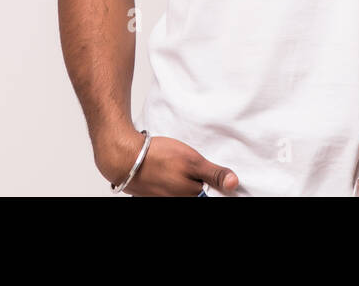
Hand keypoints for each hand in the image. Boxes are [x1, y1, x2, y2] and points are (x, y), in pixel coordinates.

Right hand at [96, 127, 239, 195]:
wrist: (124, 157)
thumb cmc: (157, 158)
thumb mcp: (192, 161)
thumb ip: (214, 174)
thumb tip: (234, 184)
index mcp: (191, 198)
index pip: (209, 195)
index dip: (214, 186)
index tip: (213, 177)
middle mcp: (178, 201)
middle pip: (196, 193)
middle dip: (198, 183)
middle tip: (191, 167)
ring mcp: (164, 199)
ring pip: (182, 191)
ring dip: (184, 181)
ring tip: (177, 167)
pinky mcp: (154, 194)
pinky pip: (169, 190)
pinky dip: (171, 181)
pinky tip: (167, 170)